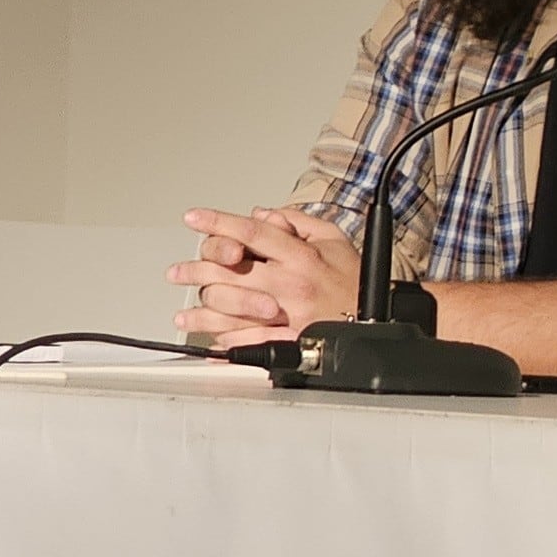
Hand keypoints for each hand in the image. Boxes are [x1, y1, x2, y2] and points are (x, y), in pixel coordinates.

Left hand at [169, 206, 359, 349]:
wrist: (378, 319)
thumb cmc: (355, 281)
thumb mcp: (334, 240)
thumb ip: (298, 223)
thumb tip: (262, 215)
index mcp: (301, 256)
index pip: (251, 233)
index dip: (218, 223)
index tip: (193, 218)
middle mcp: (289, 282)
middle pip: (228, 271)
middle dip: (196, 268)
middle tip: (178, 272)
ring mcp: (284, 313)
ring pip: (228, 308)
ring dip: (200, 311)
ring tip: (184, 313)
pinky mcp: (284, 339)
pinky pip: (244, 340)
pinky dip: (222, 340)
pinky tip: (209, 339)